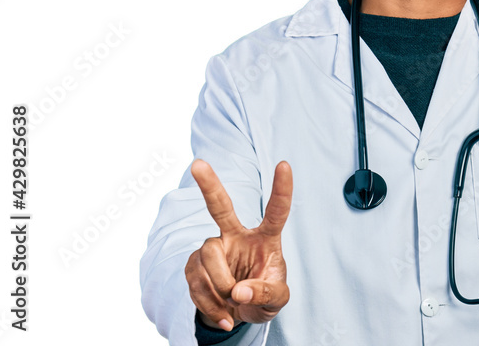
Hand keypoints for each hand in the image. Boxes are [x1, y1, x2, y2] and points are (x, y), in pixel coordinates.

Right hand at [185, 159, 292, 330]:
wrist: (238, 314)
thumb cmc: (264, 297)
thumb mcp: (277, 300)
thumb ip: (265, 294)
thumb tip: (239, 291)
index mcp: (265, 238)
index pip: (276, 212)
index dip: (281, 190)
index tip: (284, 164)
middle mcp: (237, 236)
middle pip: (221, 207)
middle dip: (209, 185)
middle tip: (198, 164)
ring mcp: (214, 249)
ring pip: (209, 256)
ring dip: (220, 286)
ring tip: (232, 304)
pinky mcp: (194, 264)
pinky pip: (196, 280)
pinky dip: (209, 303)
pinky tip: (222, 313)